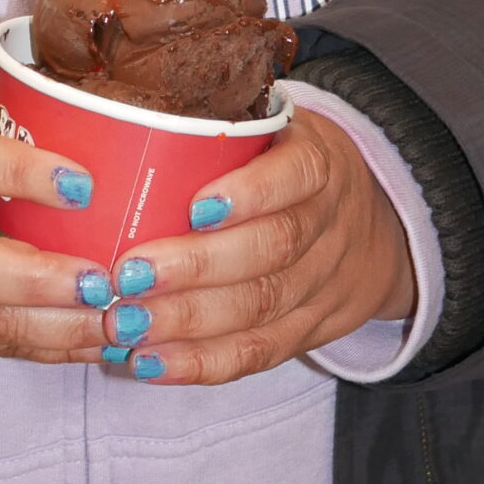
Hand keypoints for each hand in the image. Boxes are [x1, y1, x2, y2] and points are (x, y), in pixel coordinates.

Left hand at [97, 111, 416, 384]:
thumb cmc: (285, 165)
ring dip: (186, 322)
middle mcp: (328, 226)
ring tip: (125, 322)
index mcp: (319, 164)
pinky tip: (149, 363)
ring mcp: (322, 285)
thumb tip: (111, 119)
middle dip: (195, 267)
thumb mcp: (275, 131)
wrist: (372, 227)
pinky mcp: (308, 332)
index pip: (296, 176)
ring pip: (260, 309)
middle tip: (127, 275)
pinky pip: (257, 355)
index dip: (250, 193)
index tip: (194, 206)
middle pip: (271, 250)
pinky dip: (201, 364)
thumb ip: (216, 130)